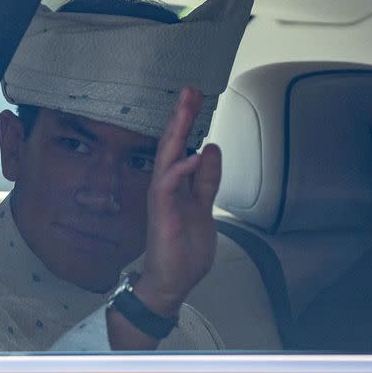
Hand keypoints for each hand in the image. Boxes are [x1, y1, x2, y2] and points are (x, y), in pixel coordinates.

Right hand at [135, 86, 221, 316]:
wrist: (172, 282)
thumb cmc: (184, 249)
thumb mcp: (203, 207)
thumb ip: (206, 180)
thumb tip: (210, 149)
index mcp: (176, 184)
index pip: (181, 146)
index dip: (189, 121)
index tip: (197, 97)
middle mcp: (165, 186)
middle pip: (171, 144)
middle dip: (181, 116)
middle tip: (189, 90)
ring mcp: (162, 198)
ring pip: (167, 157)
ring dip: (177, 132)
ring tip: (186, 107)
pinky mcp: (162, 213)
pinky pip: (168, 185)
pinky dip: (181, 169)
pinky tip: (194, 155)